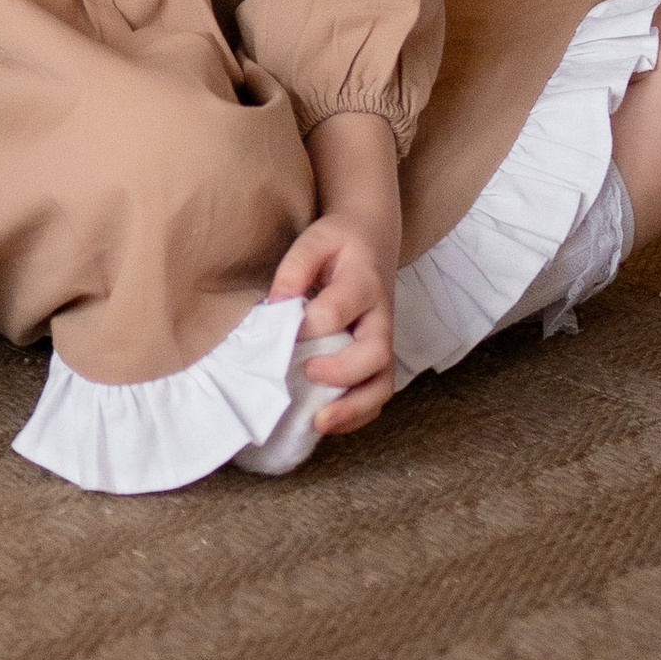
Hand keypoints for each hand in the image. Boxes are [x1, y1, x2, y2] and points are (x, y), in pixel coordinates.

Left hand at [269, 211, 397, 435]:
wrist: (374, 236)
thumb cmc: (339, 241)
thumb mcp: (315, 240)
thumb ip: (294, 269)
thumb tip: (276, 304)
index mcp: (363, 282)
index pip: (338, 309)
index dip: (310, 324)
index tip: (284, 330)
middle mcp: (381, 315)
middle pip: (376, 352)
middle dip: (343, 372)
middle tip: (309, 373)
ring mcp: (384, 340)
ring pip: (383, 382)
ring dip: (355, 408)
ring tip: (320, 422)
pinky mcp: (379, 357)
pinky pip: (378, 392)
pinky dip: (358, 413)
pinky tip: (330, 422)